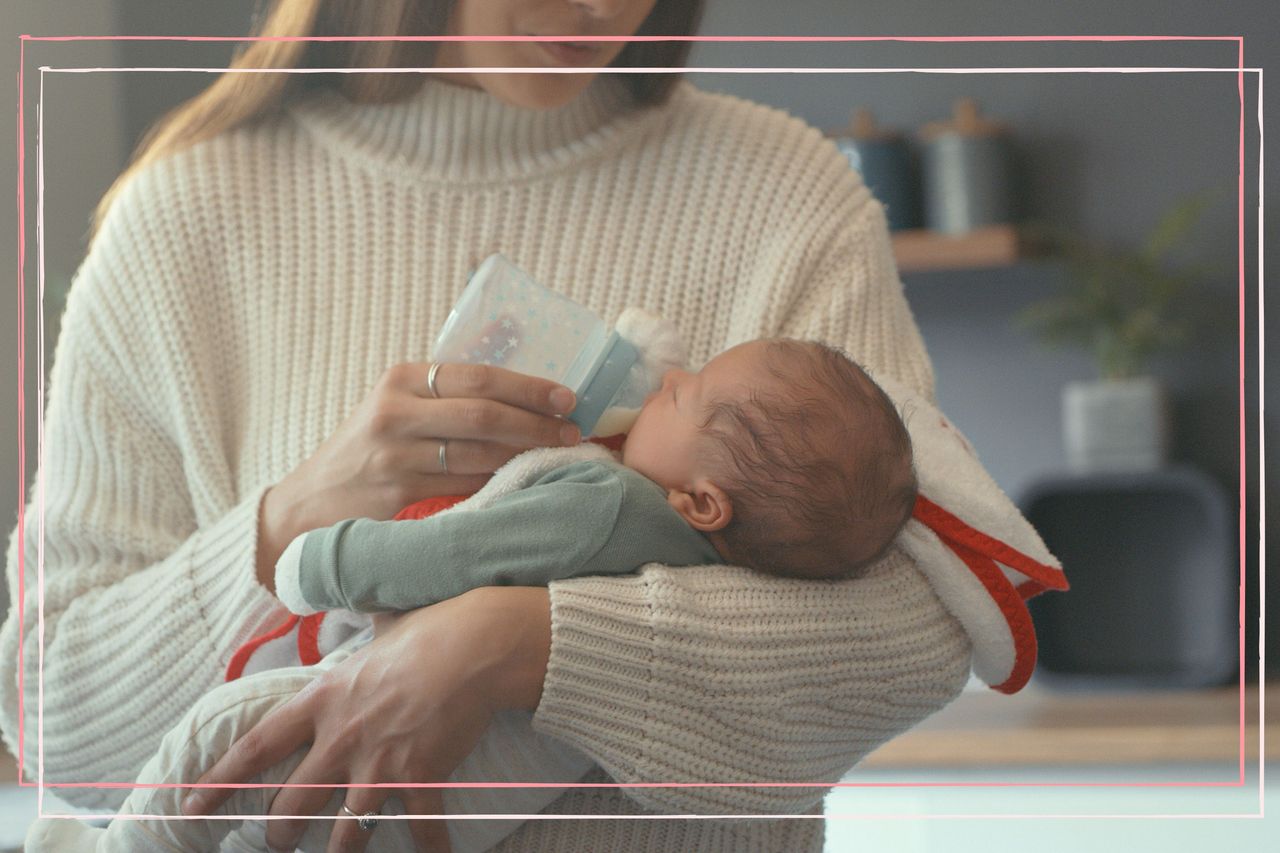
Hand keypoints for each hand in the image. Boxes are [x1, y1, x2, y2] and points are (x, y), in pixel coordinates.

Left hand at [181, 587, 551, 852]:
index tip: (190, 806)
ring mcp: (379, 767)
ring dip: (341, 851)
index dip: (217, 782)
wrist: (473, 647)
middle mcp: (341, 741)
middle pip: (291, 806)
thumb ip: (362, 628)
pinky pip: (419, 831)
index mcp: (322, 701)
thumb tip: (366, 609)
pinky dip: (429, 848)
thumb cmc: (429, 629)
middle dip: (280, 832)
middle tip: (280, 840)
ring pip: (344, 833)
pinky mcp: (420, 782)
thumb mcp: (380, 624)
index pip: (255, 748)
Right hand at [257, 363, 578, 588]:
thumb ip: (446, 401)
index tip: (568, 398)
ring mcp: (393, 451)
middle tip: (575, 431)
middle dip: (536, 422)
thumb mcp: (398, 412)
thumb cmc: (367, 457)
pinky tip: (525, 485)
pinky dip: (499, 483)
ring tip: (560, 457)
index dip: (529, 387)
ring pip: (478, 452)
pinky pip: (463, 485)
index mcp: (401, 378)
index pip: (479, 375)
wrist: (306, 508)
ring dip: (526, 455)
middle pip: (483, 411)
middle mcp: (394, 409)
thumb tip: (526, 400)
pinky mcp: (395, 491)